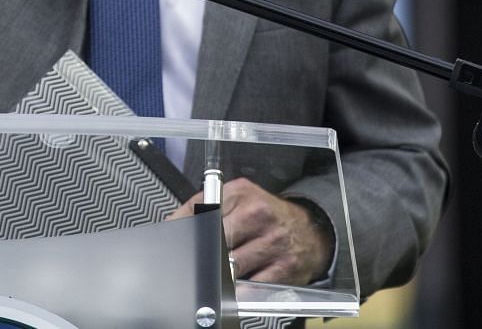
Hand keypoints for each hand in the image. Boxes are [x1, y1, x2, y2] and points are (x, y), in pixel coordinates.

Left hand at [171, 178, 333, 285]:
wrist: (310, 230)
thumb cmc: (266, 217)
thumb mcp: (236, 200)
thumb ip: (201, 207)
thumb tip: (171, 225)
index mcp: (239, 193)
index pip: (201, 212)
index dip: (186, 231)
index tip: (175, 244)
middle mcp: (257, 214)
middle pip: (215, 240)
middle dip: (203, 255)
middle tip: (196, 263)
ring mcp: (273, 241)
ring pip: (230, 266)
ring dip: (220, 272)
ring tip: (218, 271)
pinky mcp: (284, 267)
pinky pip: (251, 284)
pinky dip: (239, 288)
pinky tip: (235, 284)